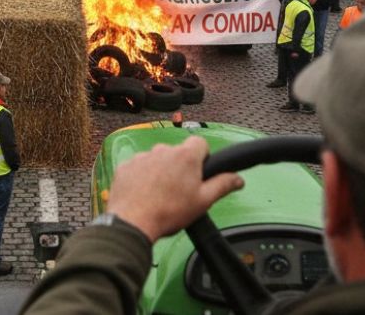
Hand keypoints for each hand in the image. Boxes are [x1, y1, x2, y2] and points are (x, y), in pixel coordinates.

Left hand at [106, 136, 244, 239]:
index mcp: (185, 156)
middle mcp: (163, 150)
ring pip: (157, 159)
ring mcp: (142, 156)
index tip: (199, 172)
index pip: (200, 143)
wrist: (133, 222)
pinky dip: (142, 177)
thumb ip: (223, 185)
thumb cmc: (169, 212)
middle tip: (181, 190)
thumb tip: (238, 179)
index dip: (202, 157)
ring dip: (161, 171)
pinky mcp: (126, 166)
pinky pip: (139, 167)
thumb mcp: (203, 201)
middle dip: (181, 167)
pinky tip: (144, 194)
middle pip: (178, 153)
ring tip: (160, 195)